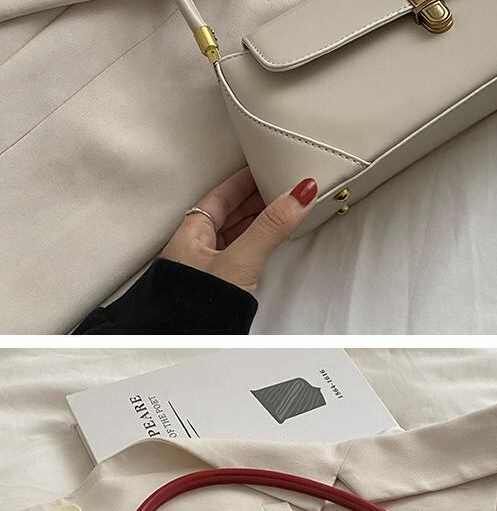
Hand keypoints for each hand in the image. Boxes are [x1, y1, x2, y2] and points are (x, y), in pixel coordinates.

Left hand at [162, 167, 317, 293]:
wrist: (184, 345)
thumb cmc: (196, 306)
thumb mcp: (241, 260)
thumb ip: (271, 227)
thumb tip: (298, 194)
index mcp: (193, 232)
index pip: (221, 194)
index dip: (243, 179)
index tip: (261, 165)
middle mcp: (197, 247)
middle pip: (228, 212)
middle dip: (254, 197)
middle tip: (278, 184)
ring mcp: (206, 267)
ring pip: (234, 234)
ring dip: (257, 221)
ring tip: (279, 209)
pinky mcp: (218, 287)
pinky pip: (239, 253)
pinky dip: (255, 242)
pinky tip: (266, 243)